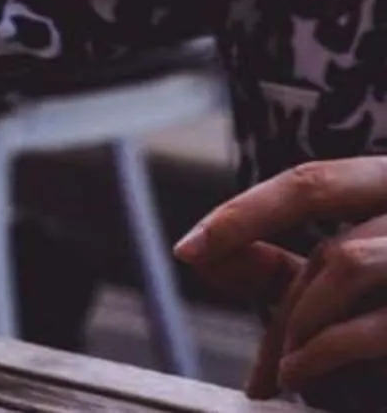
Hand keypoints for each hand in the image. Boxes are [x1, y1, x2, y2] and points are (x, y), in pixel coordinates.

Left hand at [179, 158, 386, 394]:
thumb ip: (296, 265)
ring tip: (281, 376)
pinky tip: (301, 372)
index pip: (310, 183)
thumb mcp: (368, 267)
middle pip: (328, 244)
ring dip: (300, 325)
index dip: (243, 214)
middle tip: (255, 373)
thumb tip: (209, 257)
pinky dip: (327, 348)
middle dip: (277, 310)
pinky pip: (377, 323)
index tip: (190, 250)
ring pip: (345, 265)